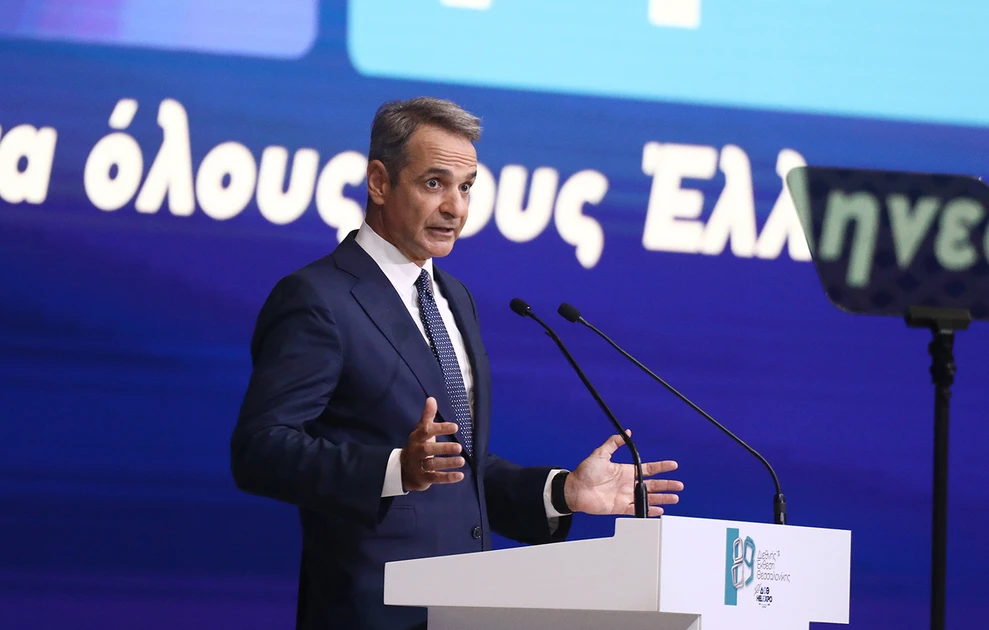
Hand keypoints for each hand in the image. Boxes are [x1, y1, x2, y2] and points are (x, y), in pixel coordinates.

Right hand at [400, 397, 464, 491]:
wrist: (403, 470)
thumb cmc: (417, 447)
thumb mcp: (421, 431)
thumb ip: (427, 416)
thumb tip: (432, 399)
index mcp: (417, 438)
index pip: (427, 431)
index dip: (440, 428)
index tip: (455, 426)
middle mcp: (416, 451)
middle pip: (428, 449)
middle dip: (443, 448)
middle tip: (459, 447)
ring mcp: (418, 466)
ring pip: (432, 465)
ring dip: (447, 463)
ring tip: (462, 461)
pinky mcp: (423, 479)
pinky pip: (435, 478)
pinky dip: (448, 478)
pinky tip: (460, 476)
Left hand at [564, 430, 681, 516]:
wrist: (574, 489)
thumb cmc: (584, 472)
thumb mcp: (600, 454)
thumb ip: (613, 443)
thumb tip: (626, 433)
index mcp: (626, 471)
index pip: (648, 469)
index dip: (662, 467)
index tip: (673, 465)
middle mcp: (628, 484)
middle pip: (653, 485)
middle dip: (667, 485)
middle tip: (679, 485)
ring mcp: (625, 496)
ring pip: (648, 497)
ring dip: (662, 498)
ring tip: (674, 498)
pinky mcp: (620, 507)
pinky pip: (638, 509)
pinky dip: (649, 510)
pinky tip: (659, 510)